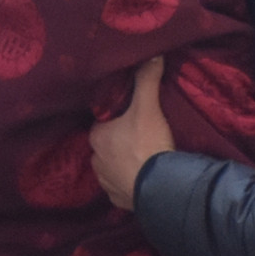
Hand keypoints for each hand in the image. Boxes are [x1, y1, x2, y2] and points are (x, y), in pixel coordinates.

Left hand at [88, 54, 174, 212]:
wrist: (159, 187)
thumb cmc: (147, 143)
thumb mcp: (148, 107)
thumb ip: (147, 80)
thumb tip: (153, 54)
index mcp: (97, 137)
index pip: (103, 124)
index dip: (117, 120)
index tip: (132, 118)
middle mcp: (95, 161)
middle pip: (107, 146)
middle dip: (120, 143)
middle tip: (141, 137)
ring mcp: (106, 183)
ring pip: (113, 168)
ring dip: (124, 165)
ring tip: (144, 159)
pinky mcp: (119, 200)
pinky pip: (123, 188)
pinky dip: (131, 184)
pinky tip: (145, 179)